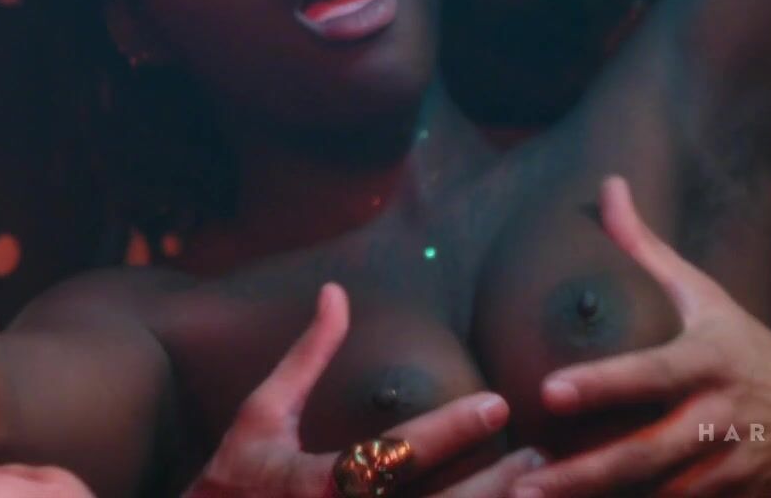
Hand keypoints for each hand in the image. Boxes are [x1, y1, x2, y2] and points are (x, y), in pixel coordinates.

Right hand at [188, 283, 541, 497]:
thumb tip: (336, 293)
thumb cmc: (234, 477)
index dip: (450, 431)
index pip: (396, 456)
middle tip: (537, 455)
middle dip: (493, 484)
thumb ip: (306, 357)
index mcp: (316, 485)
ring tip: (536, 489)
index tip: (496, 405)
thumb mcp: (262, 414)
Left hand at [511, 177, 770, 497]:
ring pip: (665, 495)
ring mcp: (733, 468)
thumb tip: (608, 185)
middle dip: (586, 473)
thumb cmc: (744, 348)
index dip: (603, 385)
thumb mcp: (704, 296)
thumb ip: (647, 250)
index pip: (650, 373)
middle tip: (526, 483)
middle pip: (648, 452)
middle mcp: (720, 418)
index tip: (549, 391)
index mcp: (707, 361)